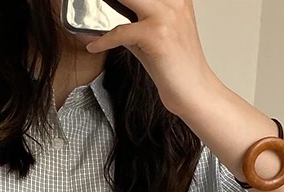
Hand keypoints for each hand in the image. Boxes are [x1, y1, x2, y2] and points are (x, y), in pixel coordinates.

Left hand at [85, 0, 220, 116]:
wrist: (193, 91)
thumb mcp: (155, 36)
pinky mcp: (156, 34)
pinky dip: (103, 41)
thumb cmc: (175, 67)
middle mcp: (174, 1)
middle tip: (94, 2)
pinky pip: (120, 32)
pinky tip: (93, 47)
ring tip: (90, 12)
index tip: (108, 1)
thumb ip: (135, 21)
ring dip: (104, 4)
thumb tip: (108, 15)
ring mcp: (166, 16)